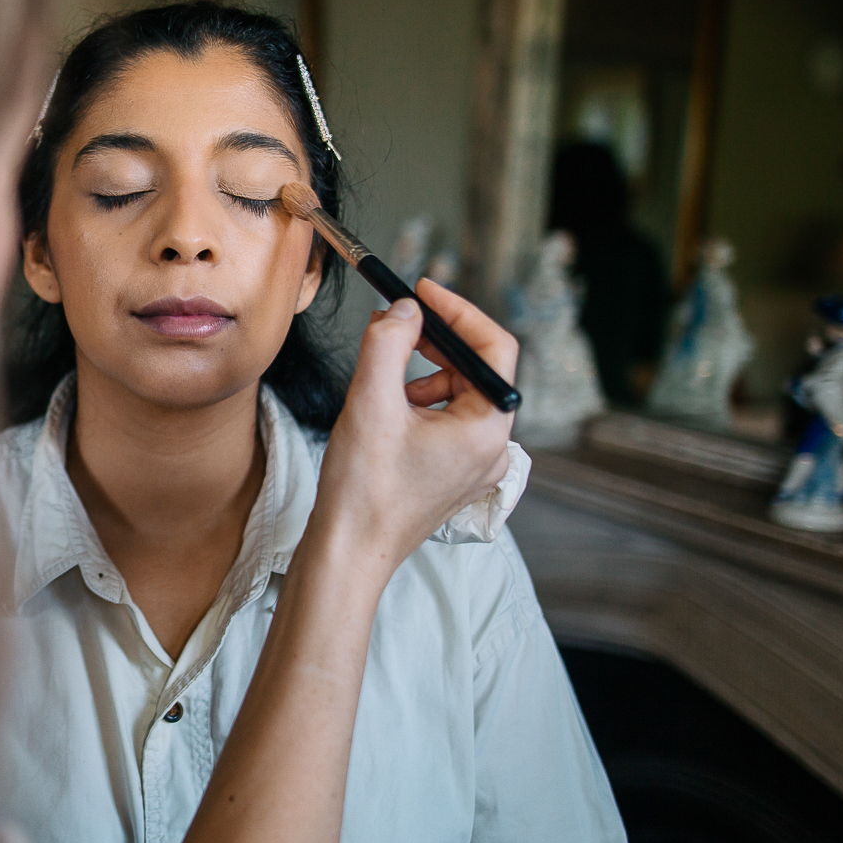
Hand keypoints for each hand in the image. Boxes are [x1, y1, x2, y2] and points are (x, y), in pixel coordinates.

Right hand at [307, 280, 516, 577]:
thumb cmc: (363, 490)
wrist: (348, 553)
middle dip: (435, 341)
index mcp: (487, 428)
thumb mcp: (370, 401)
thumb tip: (404, 309)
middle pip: (476, 370)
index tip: (423, 289)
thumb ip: (388, 342)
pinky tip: (385, 409)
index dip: (458, 311)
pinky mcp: (454, 474)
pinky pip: (446, 420)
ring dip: (423, 373)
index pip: (493, 348)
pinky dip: (419, 402)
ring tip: (382, 377)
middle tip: (395, 322)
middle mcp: (492, 447)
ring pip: (458, 394)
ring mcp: (475, 464)